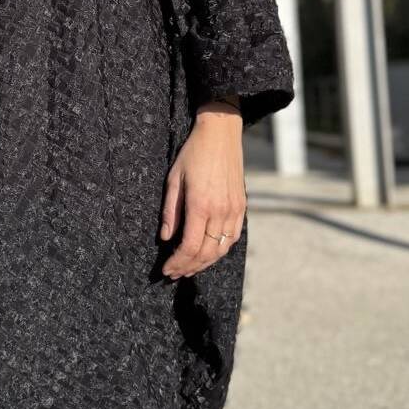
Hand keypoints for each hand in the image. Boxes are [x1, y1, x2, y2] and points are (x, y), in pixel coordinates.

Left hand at [159, 101, 245, 278]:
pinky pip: (233, 237)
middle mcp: (221, 211)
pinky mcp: (241, 206)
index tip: (166, 270)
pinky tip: (209, 253)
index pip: (190, 247)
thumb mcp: (174, 180)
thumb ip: (171, 212)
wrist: (221, 134)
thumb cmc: (193, 154)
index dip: (177, 263)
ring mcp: (234, 210)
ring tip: (189, 268)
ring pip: (221, 249)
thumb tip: (166, 238)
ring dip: (205, 263)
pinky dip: (220, 250)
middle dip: (189, 267)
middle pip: (206, 253)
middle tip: (174, 274)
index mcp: (201, 205)